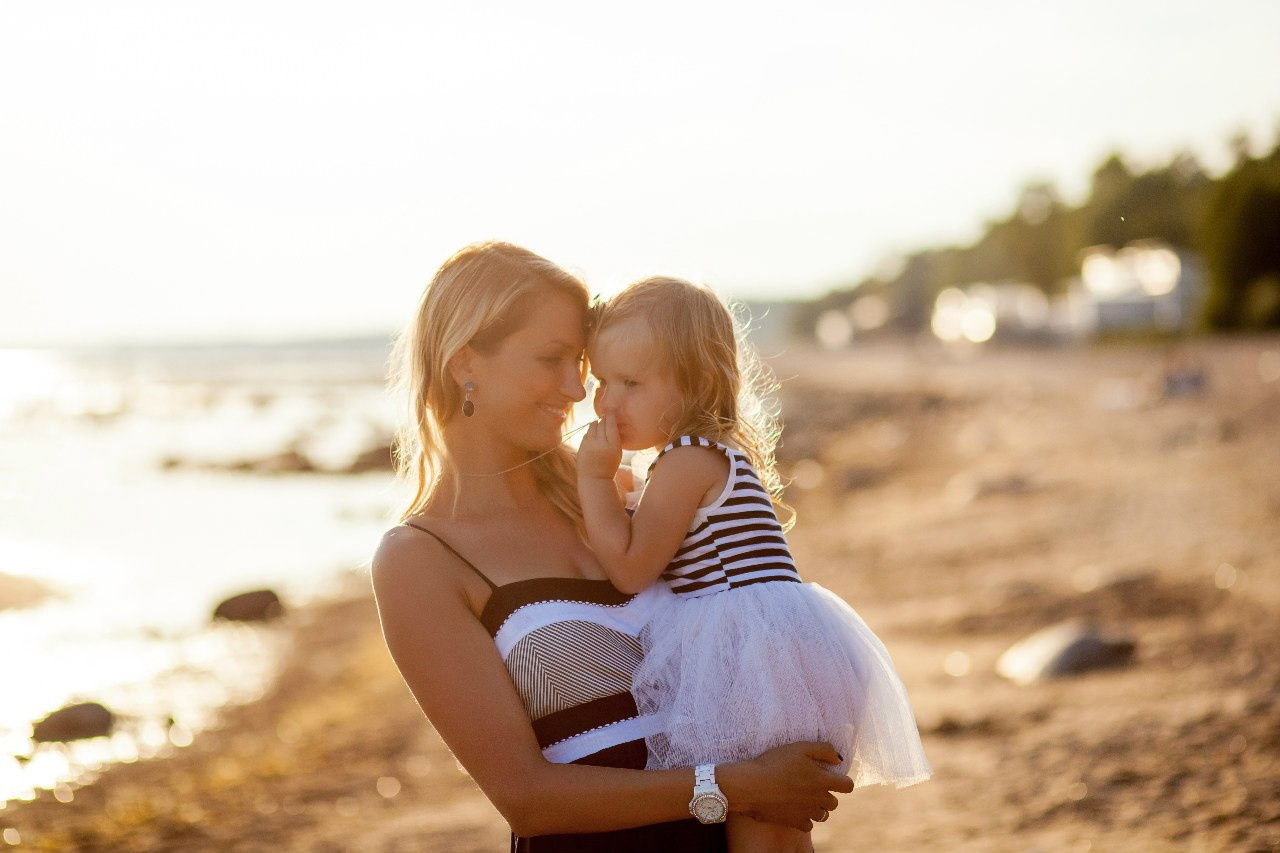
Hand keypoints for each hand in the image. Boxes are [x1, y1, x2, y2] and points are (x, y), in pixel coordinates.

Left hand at [576, 413, 622, 479]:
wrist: (594, 478)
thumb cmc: (609, 465)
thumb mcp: (618, 452)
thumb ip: (615, 438)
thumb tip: (610, 421)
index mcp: (613, 445)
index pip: (611, 425)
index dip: (611, 416)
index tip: (611, 411)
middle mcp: (601, 443)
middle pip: (602, 424)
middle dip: (604, 419)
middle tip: (605, 417)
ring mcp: (589, 444)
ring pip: (592, 426)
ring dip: (596, 423)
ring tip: (598, 423)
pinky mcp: (581, 446)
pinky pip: (586, 433)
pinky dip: (590, 432)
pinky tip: (593, 434)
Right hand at [721, 742, 851, 830]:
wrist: (751, 785)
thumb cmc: (774, 763)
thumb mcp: (800, 747)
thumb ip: (823, 750)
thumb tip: (839, 760)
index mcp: (822, 780)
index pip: (848, 786)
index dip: (843, 782)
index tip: (834, 778)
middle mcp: (818, 799)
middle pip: (834, 802)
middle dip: (827, 794)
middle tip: (812, 786)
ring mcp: (807, 813)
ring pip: (823, 815)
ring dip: (817, 807)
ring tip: (804, 798)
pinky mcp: (794, 822)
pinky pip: (808, 825)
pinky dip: (804, 819)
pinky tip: (795, 809)